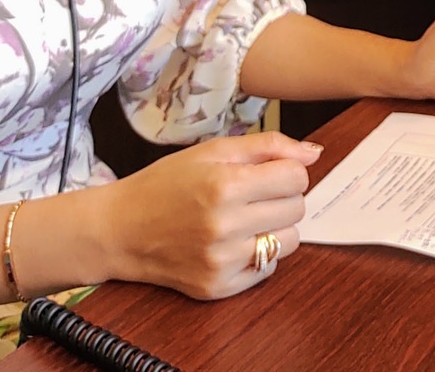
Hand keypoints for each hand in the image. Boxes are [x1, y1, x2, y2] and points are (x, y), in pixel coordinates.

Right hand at [102, 130, 318, 300]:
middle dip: (282, 198)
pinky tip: (231, 243)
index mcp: (225, 185)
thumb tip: (314, 154)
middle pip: (297, 209)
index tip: (267, 174)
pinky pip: (268, 269)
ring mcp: (222, 261)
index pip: (297, 178)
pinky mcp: (217, 287)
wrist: (119, 230)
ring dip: (275, 228)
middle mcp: (225, 226)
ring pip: (289, 242)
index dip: (286, 172)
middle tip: (252, 196)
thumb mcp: (212, 151)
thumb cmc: (166, 184)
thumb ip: (268, 146)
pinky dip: (257, 255)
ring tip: (245, 220)